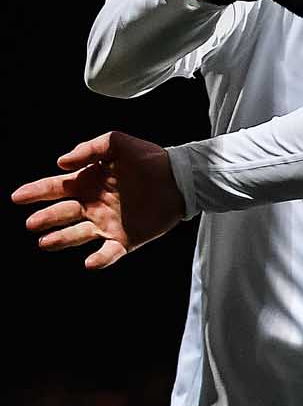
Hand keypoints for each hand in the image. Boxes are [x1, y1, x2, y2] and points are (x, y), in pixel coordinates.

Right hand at [13, 132, 183, 268]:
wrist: (181, 178)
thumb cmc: (150, 159)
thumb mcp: (118, 143)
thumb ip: (89, 148)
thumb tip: (61, 163)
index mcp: (88, 183)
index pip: (55, 189)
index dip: (36, 192)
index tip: (18, 197)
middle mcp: (93, 205)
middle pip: (61, 214)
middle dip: (45, 219)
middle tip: (32, 223)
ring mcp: (107, 224)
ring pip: (77, 235)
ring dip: (61, 240)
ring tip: (46, 242)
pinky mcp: (126, 239)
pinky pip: (108, 254)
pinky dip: (99, 259)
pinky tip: (89, 262)